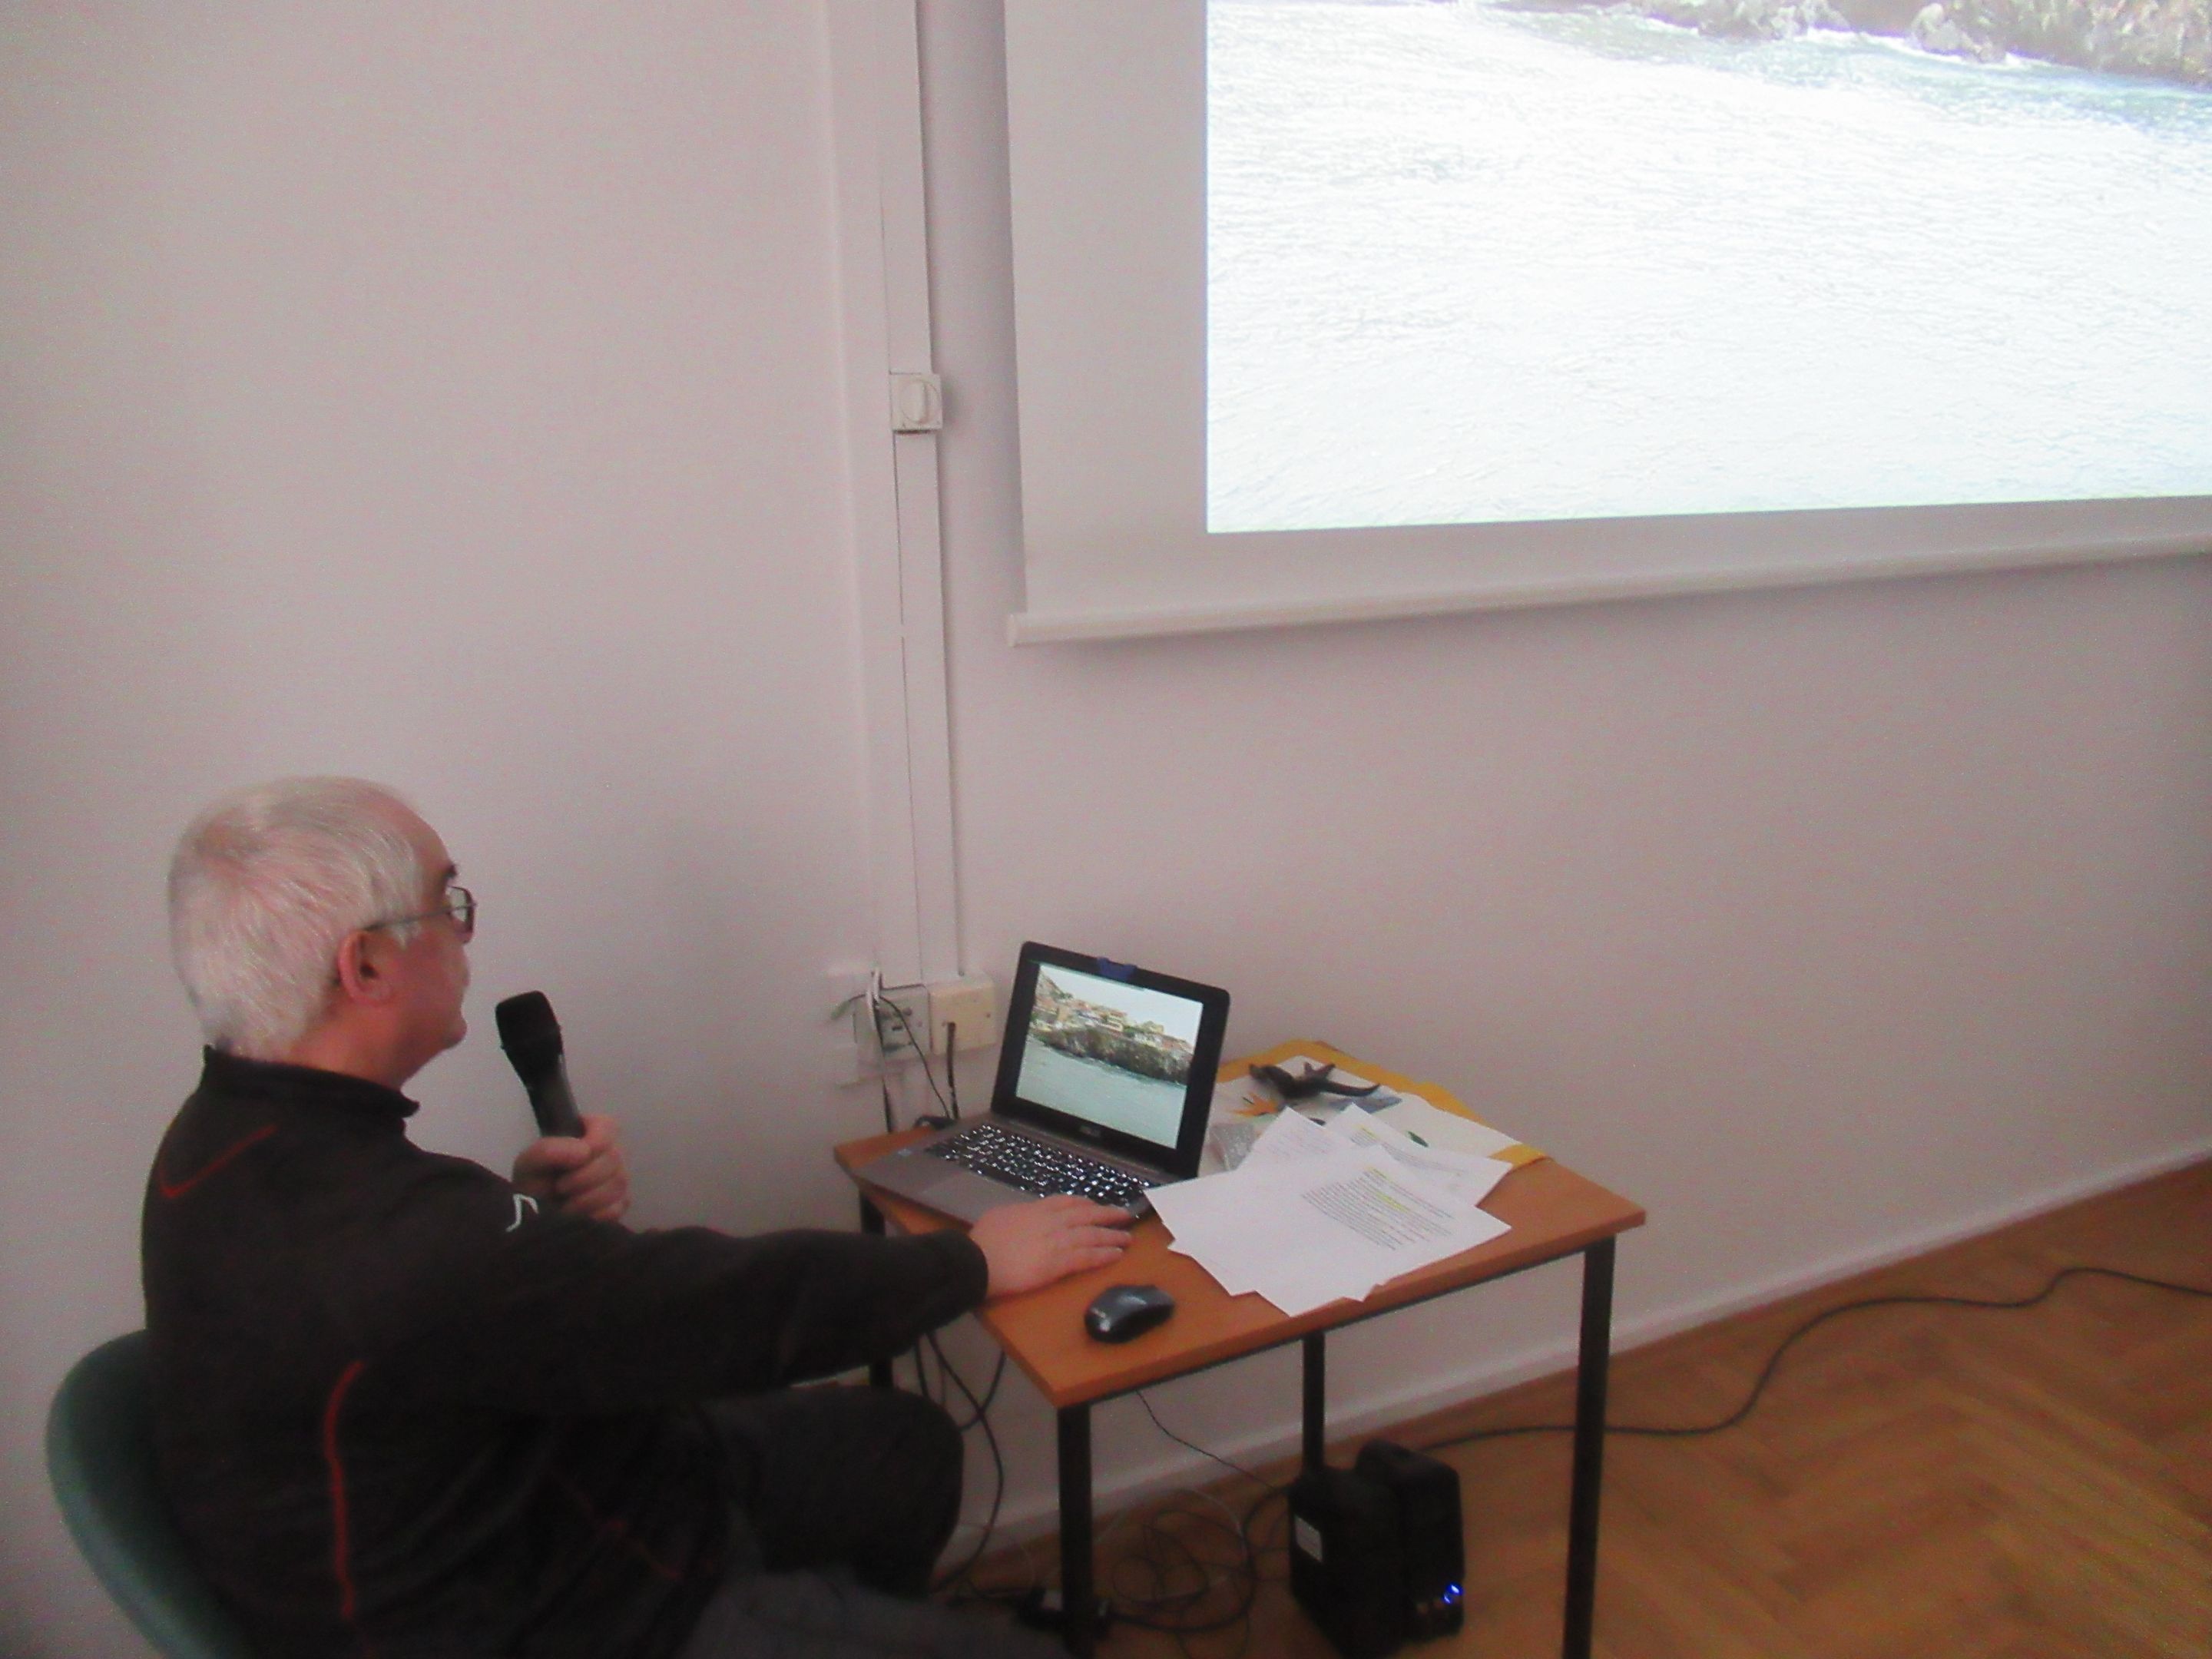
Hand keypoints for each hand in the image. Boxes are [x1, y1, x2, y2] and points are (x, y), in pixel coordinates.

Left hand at [512, 1113, 630, 1223]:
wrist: (534, 1213)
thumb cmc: (533, 1181)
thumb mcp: (529, 1162)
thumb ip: (549, 1150)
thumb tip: (584, 1152)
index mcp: (590, 1131)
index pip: (608, 1127)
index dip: (595, 1143)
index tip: (575, 1160)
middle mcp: (610, 1152)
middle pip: (613, 1158)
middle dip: (583, 1178)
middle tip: (559, 1188)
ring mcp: (618, 1178)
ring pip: (617, 1184)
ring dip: (587, 1199)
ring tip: (565, 1204)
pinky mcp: (620, 1203)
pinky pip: (617, 1207)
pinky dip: (595, 1214)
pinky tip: (579, 1215)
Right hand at [967, 1195, 1132, 1298]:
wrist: (978, 1262)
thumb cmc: (982, 1242)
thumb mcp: (998, 1216)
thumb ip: (1016, 1215)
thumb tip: (1022, 1217)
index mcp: (1035, 1210)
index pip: (1066, 1202)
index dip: (1085, 1203)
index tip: (1095, 1205)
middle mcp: (1050, 1221)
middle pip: (1086, 1214)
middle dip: (1107, 1214)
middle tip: (1124, 1215)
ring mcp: (1056, 1241)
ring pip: (1092, 1235)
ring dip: (1112, 1236)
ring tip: (1127, 1238)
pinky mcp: (1058, 1263)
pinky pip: (1087, 1257)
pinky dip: (1104, 1255)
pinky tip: (1117, 1255)